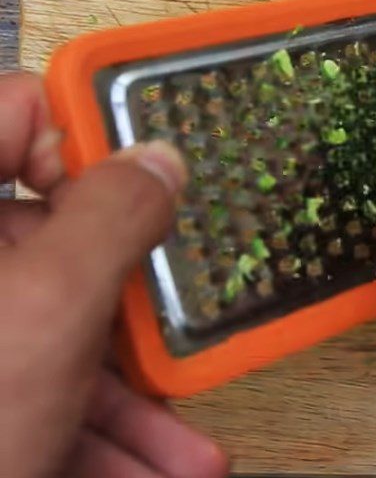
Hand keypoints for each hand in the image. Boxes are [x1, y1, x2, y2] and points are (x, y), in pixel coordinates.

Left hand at [0, 73, 227, 477]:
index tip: (143, 185)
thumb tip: (158, 159)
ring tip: (181, 452)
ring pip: (58, 326)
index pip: (18, 110)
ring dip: (127, 393)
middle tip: (173, 327)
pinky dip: (96, 425)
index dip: (84, 137)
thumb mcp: (48, 314)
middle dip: (128, 303)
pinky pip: (42, 382)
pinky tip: (147, 466)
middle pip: (56, 238)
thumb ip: (112, 218)